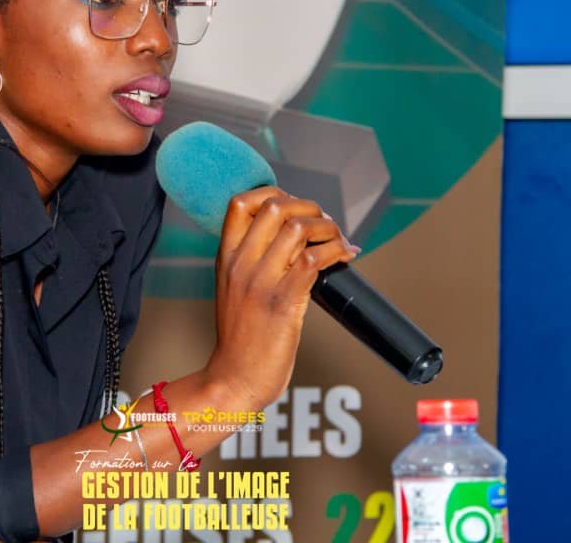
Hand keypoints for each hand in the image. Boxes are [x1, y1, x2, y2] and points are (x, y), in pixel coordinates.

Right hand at [203, 187, 356, 408]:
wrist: (235, 378)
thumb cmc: (241, 338)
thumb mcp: (233, 289)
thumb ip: (254, 261)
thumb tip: (293, 237)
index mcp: (225, 257)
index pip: (241, 202)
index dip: (272, 192)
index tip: (294, 205)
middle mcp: (240, 264)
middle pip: (275, 206)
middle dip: (309, 207)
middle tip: (325, 224)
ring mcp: (260, 282)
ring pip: (298, 228)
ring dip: (328, 228)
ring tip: (338, 241)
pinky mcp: (283, 302)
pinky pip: (315, 259)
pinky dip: (337, 251)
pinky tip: (344, 257)